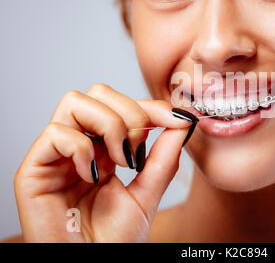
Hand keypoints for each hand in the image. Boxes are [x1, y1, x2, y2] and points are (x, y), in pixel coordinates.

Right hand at [14, 84, 196, 241]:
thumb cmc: (115, 239)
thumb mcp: (148, 193)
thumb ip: (164, 158)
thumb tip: (182, 122)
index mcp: (104, 147)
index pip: (123, 105)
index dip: (151, 107)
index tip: (178, 120)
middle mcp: (80, 145)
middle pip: (98, 93)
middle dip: (130, 113)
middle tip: (139, 149)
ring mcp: (56, 155)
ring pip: (75, 102)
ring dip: (109, 125)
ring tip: (120, 161)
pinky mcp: (34, 170)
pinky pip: (56, 133)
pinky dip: (82, 148)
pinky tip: (93, 175)